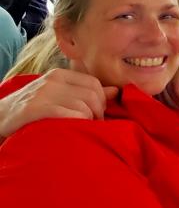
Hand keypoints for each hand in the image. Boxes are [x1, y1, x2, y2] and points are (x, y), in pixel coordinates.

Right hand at [0, 69, 117, 136]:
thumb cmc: (32, 111)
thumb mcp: (58, 96)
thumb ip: (85, 92)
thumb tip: (116, 91)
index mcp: (59, 75)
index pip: (94, 84)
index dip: (101, 102)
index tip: (97, 117)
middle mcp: (51, 81)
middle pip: (92, 95)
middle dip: (98, 114)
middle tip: (91, 127)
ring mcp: (42, 94)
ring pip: (83, 107)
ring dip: (87, 123)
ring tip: (79, 131)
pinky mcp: (35, 109)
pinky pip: (70, 116)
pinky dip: (76, 125)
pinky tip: (70, 132)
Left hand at [157, 61, 178, 109]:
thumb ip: (177, 94)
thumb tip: (161, 103)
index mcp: (176, 71)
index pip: (161, 86)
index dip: (163, 99)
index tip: (171, 110)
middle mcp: (177, 66)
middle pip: (161, 85)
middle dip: (167, 100)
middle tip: (176, 110)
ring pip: (167, 85)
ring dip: (173, 99)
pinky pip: (176, 84)